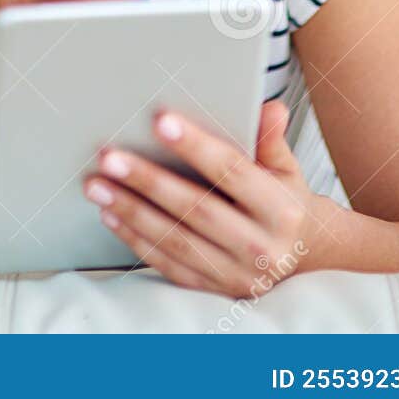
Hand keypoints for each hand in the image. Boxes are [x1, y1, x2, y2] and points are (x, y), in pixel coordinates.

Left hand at [81, 99, 319, 297]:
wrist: (300, 256)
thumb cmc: (283, 199)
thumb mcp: (286, 168)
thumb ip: (272, 139)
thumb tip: (269, 108)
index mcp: (281, 210)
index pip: (232, 171)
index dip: (195, 146)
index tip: (160, 121)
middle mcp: (260, 247)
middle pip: (196, 209)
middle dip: (148, 181)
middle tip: (110, 157)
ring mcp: (236, 274)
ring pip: (176, 241)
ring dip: (131, 211)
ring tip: (98, 185)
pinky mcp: (215, 290)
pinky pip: (168, 265)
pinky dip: (136, 240)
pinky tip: (111, 215)